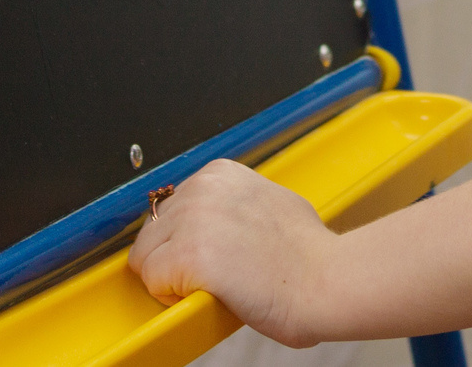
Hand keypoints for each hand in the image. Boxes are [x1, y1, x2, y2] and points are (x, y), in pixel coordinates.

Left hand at [125, 161, 340, 347]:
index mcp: (220, 173)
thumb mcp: (269, 203)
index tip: (212, 254)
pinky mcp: (187, 254)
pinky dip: (172, 298)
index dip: (186, 240)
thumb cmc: (307, 254)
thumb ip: (233, 204)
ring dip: (171, 278)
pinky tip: (208, 294)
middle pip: (152, 232)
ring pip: (146, 258)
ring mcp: (193, 219)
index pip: (169, 210)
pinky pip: (152, 282)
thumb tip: (217, 221)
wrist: (325, 281)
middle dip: (174, 258)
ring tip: (213, 285)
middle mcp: (202, 188)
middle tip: (215, 274)